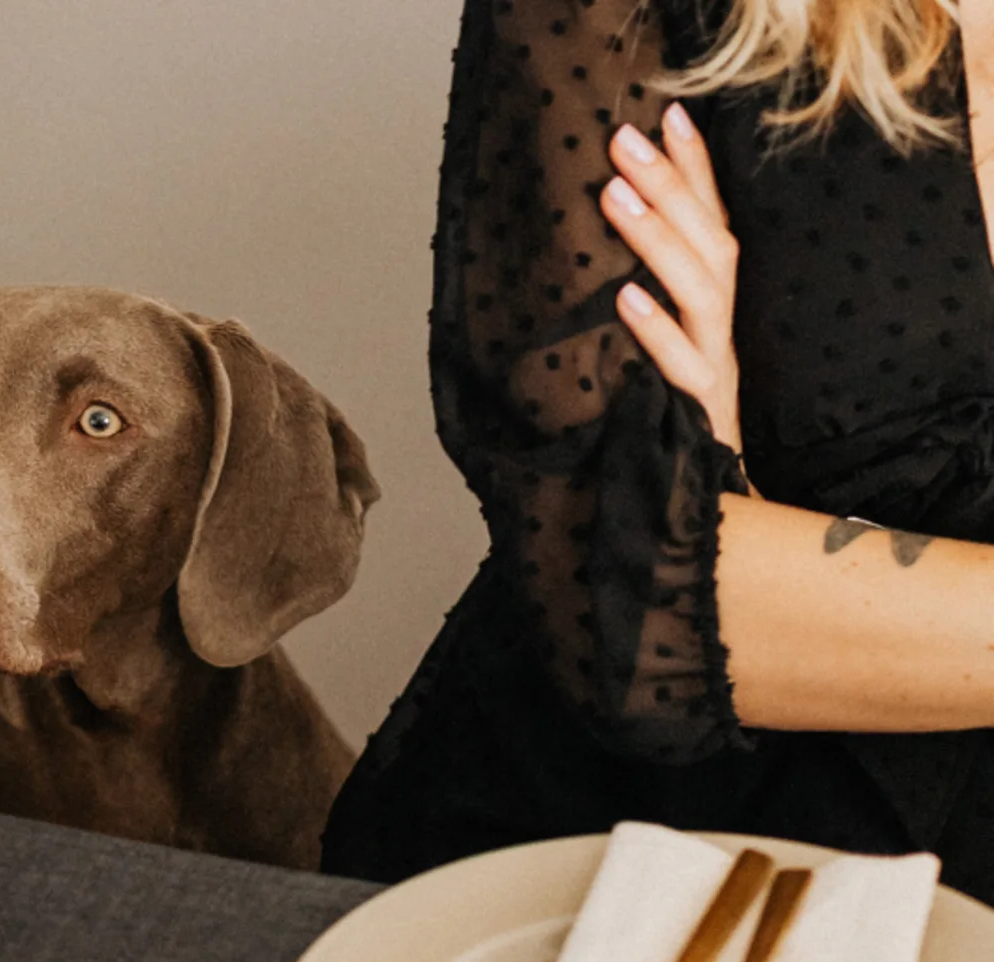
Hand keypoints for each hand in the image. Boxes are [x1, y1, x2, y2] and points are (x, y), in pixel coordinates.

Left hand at [602, 103, 745, 454]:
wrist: (690, 504)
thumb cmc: (659, 418)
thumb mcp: (647, 347)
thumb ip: (634, 296)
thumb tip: (584, 236)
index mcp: (710, 308)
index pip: (712, 222)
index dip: (697, 169)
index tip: (670, 112)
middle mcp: (720, 330)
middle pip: (710, 244)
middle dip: (671, 187)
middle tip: (623, 138)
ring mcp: (714, 371)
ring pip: (704, 294)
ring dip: (659, 240)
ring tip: (616, 195)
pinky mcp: (699, 415)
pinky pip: (683, 369)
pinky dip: (656, 331)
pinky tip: (624, 299)